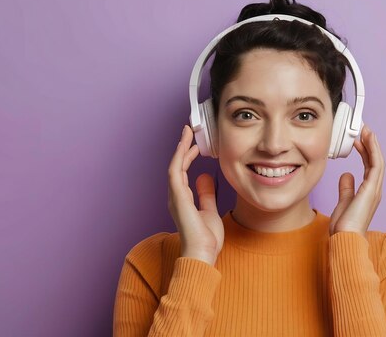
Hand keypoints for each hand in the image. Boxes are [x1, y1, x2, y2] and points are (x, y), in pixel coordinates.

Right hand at [167, 125, 223, 265]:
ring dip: (180, 148)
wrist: (202, 254)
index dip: (187, 157)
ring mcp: (175, 196)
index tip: (195, 145)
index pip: (183, 172)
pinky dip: (179, 157)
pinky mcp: (177, 197)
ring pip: (175, 165)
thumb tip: (205, 177)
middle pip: (177, 166)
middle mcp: (176, 196)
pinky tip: (185, 146)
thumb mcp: (210, 210)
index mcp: (183, 199)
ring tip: (187, 132)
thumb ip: (206, 194)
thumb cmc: (206, 239)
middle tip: (189, 131)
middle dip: (182, 147)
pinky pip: (175, 172)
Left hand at [330, 124, 385, 236]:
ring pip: (378, 161)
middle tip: (364, 130)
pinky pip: (376, 166)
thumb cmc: (344, 227)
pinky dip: (373, 151)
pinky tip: (368, 140)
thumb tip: (346, 175)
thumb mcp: (343, 203)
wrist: (345, 239)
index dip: (365, 152)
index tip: (358, 140)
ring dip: (373, 144)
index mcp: (368, 192)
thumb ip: (346, 188)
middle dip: (370, 144)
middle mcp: (374, 190)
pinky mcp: (372, 189)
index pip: (369, 167)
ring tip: (367, 130)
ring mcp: (375, 189)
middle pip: (375, 161)